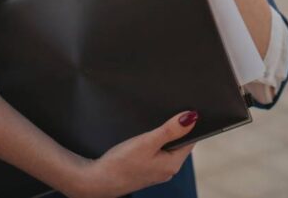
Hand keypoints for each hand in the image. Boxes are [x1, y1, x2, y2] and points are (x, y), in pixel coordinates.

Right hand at [69, 111, 197, 197]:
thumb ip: (170, 130)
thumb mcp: (147, 142)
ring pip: (167, 146)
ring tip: (156, 122)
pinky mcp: (146, 169)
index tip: (186, 108)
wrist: (96, 180)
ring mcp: (156, 171)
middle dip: (176, 127)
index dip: (189, 123)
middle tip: (169, 111)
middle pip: (179, 142)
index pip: (191, 139)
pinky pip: (157, 152)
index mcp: (173, 164)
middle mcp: (168, 170)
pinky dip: (155, 142)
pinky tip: (146, 136)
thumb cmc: (120, 163)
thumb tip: (191, 117)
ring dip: (164, 134)